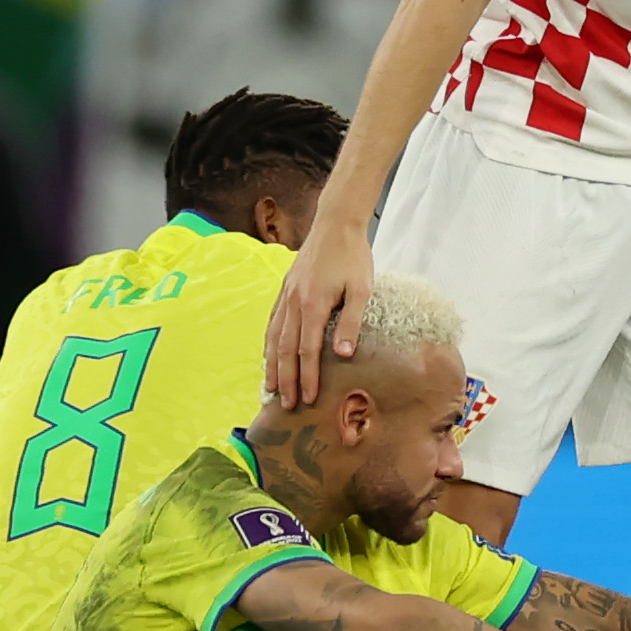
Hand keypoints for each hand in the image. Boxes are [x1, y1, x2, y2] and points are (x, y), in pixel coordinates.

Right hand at [265, 219, 374, 406]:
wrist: (335, 225)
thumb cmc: (353, 257)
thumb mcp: (361, 289)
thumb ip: (351, 321)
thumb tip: (341, 354)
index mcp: (314, 305)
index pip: (307, 350)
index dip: (307, 377)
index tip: (309, 398)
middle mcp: (294, 303)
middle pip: (286, 349)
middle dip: (286, 379)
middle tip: (285, 405)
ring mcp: (286, 296)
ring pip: (274, 338)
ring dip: (272, 365)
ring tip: (270, 388)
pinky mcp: (284, 289)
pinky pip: (272, 322)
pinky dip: (269, 343)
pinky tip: (269, 355)